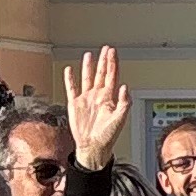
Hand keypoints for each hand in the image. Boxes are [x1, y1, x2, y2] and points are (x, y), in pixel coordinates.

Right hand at [63, 47, 128, 171]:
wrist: (92, 147)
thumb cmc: (108, 136)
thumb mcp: (119, 119)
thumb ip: (124, 103)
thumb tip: (125, 87)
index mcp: (109, 98)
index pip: (112, 76)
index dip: (113, 63)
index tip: (113, 52)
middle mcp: (98, 96)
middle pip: (101, 73)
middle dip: (103, 61)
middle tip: (105, 49)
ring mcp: (86, 99)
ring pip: (87, 78)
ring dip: (88, 67)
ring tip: (89, 55)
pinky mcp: (75, 104)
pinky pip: (72, 88)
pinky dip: (70, 79)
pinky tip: (70, 70)